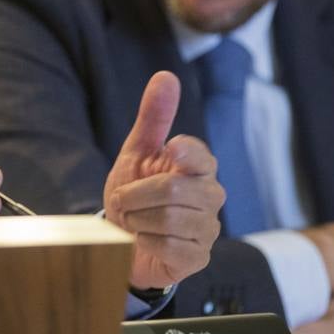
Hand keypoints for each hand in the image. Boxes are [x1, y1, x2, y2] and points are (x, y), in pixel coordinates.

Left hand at [103, 71, 223, 288]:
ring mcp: (207, 228)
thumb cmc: (135, 194)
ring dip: (137, 219)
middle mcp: (210, 196)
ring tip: (133, 220)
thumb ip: (153, 117)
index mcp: (198, 167)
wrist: (122, 242)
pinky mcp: (198, 256)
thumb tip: (166, 76)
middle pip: (175, 190)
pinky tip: (143, 239)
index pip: (200, 155)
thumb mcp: (137, 153)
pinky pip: (169, 245)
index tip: (168, 150)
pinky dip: (144, 241)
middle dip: (136, 195)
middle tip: (125, 201)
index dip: (184, 152)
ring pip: (169, 219)